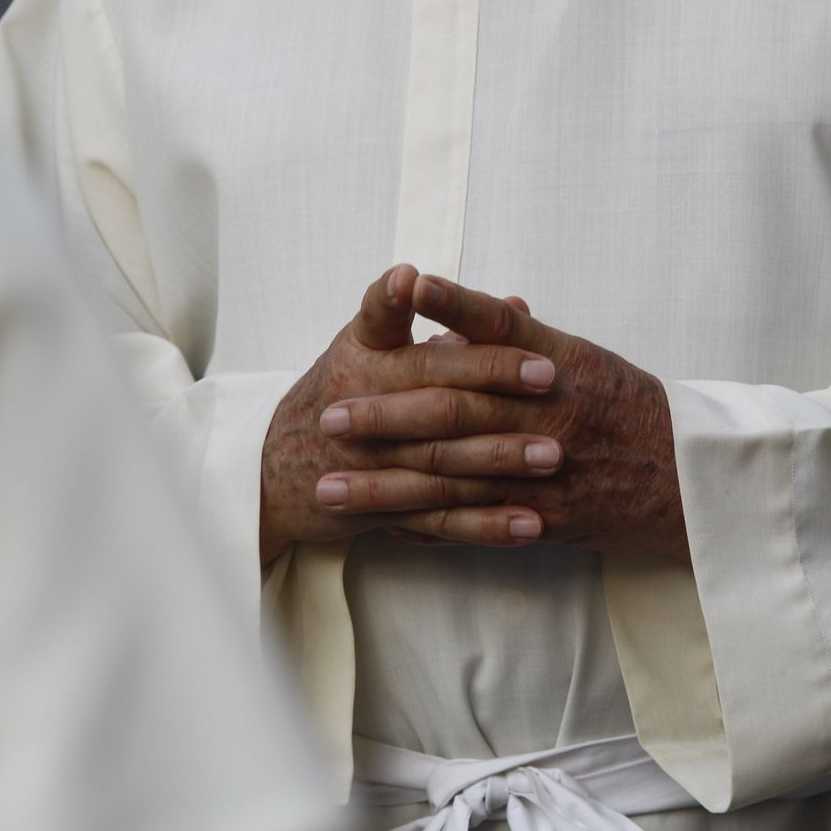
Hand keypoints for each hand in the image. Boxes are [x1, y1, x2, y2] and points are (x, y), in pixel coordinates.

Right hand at [259, 266, 562, 560]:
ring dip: (499, 458)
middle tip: (551, 380)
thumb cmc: (346, 392)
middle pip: (432, 388)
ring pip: (441, 458)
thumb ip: (446, 324)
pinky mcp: (379, 509)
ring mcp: (368, 460)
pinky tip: (530, 523)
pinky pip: (438, 520)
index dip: (454, 312)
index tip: (507, 308)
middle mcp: (359, 401)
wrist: (277, 471)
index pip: (403, 322)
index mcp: (362, 351)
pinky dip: (485, 524)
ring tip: (552, 455)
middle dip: (494, 382)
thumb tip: (516, 306)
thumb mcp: (377, 344)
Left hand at [315, 276, 690, 562]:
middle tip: (330, 416)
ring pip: (454, 477)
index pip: (500, 324)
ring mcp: (544, 470)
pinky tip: (382, 528)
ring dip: (386, 485)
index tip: (405, 283)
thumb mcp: (584, 362)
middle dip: (387, 415)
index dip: (452, 302)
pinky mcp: (543, 517)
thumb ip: (521, 342)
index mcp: (560, 366)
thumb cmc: (629, 411)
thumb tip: (455, 322)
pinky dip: (427, 526)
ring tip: (332, 487)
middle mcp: (549, 414)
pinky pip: (476, 522)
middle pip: (458, 408)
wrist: (686, 482)